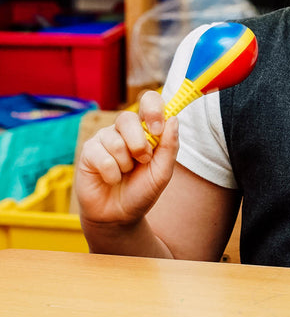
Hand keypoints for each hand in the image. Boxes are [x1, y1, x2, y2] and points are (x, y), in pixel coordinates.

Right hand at [74, 90, 178, 227]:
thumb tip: (173, 118)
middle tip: (143, 160)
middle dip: (139, 144)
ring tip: (126, 172)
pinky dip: (112, 173)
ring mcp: (105, 138)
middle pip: (127, 118)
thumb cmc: (142, 190)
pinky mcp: (88, 151)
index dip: (153, 110)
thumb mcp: (163, 171)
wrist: (119, 215)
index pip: (148, 101)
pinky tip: (111, 179)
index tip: (157, 129)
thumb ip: (170, 146)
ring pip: (115, 140)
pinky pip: (103, 157)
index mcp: (145, 128)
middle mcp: (124, 129)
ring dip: (126, 163)